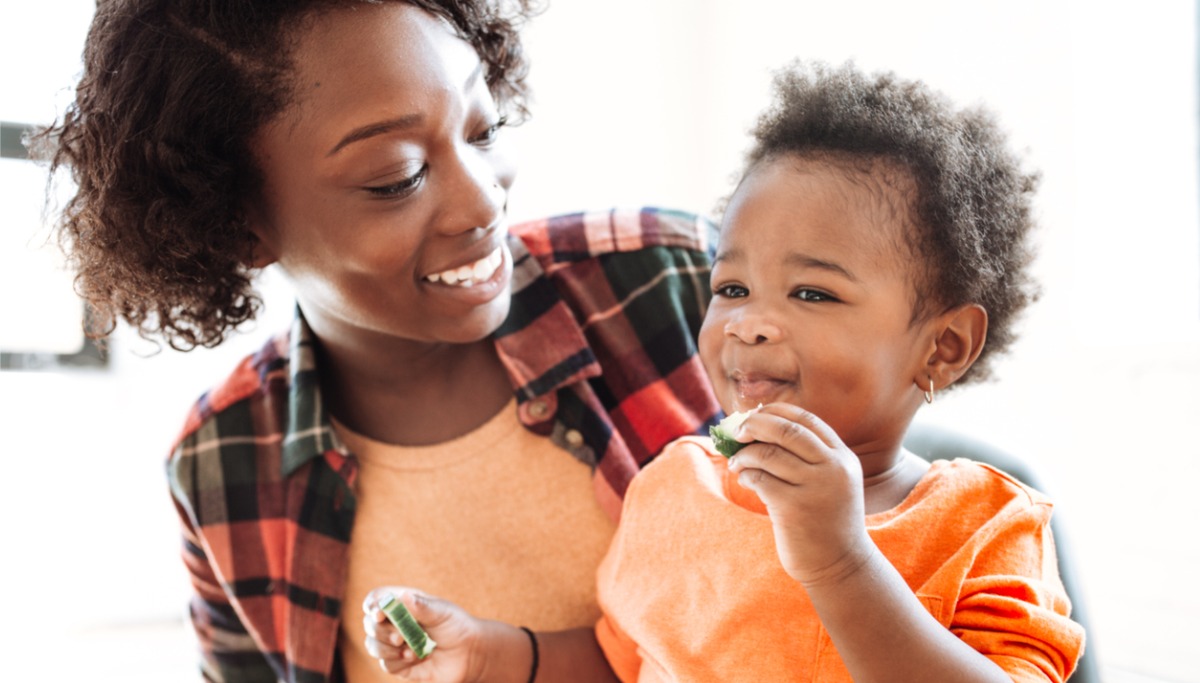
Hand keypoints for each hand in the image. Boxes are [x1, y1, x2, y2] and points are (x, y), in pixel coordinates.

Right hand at [363, 588, 481, 681]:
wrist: (470, 654)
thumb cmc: (456, 626)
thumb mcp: (442, 612)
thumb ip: (422, 606)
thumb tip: (403, 596)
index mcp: (403, 604)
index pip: (377, 599)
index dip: (373, 604)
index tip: (378, 612)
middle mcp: (395, 624)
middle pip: (370, 624)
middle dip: (379, 630)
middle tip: (399, 636)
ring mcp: (395, 645)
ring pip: (372, 645)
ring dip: (385, 647)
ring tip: (407, 647)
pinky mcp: (399, 666)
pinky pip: (386, 664)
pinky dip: (396, 661)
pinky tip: (413, 657)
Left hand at [726, 403, 873, 585]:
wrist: (841, 565)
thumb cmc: (827, 520)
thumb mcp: (830, 481)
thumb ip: (807, 456)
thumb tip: (757, 427)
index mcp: (842, 457)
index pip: (805, 419)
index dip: (775, 411)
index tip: (755, 414)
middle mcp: (833, 468)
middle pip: (785, 429)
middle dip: (754, 424)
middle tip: (735, 431)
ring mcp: (815, 488)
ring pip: (767, 453)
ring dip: (744, 454)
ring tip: (737, 463)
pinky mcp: (794, 508)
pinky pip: (759, 479)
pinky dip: (746, 475)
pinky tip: (745, 480)